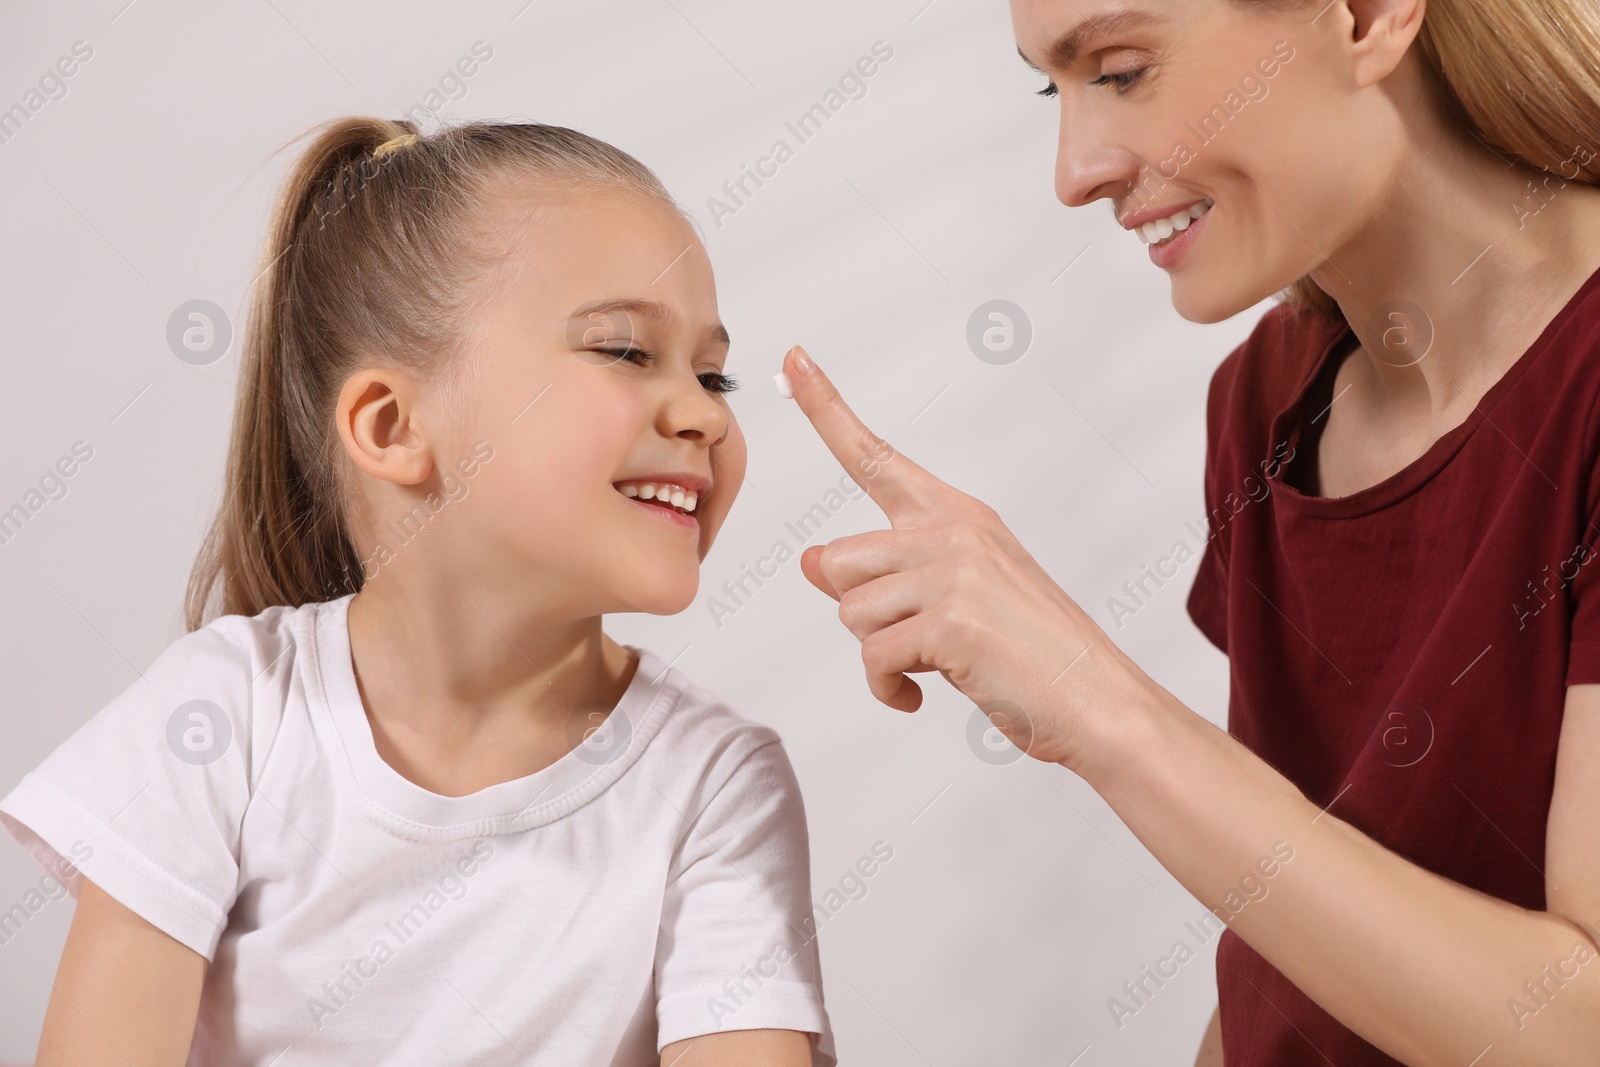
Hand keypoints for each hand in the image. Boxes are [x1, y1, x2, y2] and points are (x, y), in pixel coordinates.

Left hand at [781, 345, 1161, 769]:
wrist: (1098, 701)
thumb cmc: (1032, 655)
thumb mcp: (953, 600)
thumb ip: (885, 575)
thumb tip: (809, 560)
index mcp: (957, 515)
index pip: (873, 456)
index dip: (826, 408)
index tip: (793, 358)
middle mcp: (954, 530)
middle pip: (839, 561)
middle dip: (862, 613)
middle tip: (918, 639)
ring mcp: (954, 571)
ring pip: (850, 612)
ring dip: (880, 654)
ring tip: (934, 664)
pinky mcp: (951, 621)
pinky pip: (873, 659)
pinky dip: (888, 690)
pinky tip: (921, 697)